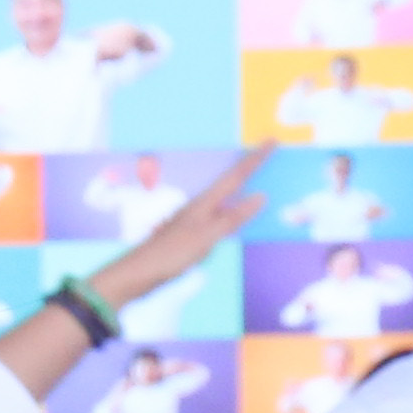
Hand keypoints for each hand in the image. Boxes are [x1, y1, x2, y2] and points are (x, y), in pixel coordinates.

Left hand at [103, 148, 275, 310]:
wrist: (141, 271)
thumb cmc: (172, 253)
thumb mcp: (207, 236)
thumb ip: (233, 218)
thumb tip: (260, 196)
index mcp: (205, 202)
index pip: (236, 175)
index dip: (255, 158)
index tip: (271, 141)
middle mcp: (201, 206)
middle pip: (231, 181)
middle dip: (250, 167)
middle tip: (269, 152)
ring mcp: (196, 218)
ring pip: (226, 197)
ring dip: (242, 185)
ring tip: (258, 175)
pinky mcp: (193, 232)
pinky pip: (221, 215)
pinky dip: (234, 209)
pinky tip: (236, 214)